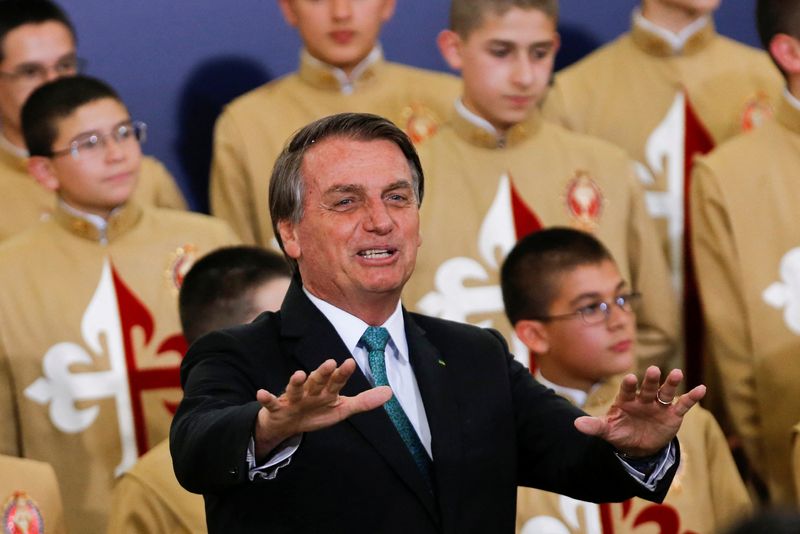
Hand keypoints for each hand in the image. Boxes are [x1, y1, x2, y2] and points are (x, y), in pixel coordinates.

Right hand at [253, 358, 390, 460]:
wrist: (288, 425)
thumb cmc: (316, 412)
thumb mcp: (342, 409)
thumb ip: (364, 401)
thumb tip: (390, 392)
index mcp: (326, 391)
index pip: (336, 381)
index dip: (342, 373)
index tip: (350, 362)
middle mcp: (310, 391)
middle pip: (317, 380)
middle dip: (323, 373)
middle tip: (330, 362)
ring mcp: (293, 398)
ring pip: (295, 388)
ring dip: (296, 381)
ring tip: (299, 373)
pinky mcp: (277, 408)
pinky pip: (271, 402)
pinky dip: (266, 398)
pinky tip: (261, 393)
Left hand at [574, 366, 705, 456]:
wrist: (637, 446)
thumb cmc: (620, 432)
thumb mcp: (607, 431)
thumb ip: (594, 426)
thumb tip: (576, 425)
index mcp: (626, 400)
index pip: (627, 390)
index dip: (629, 385)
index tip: (630, 378)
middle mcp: (643, 399)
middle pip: (648, 387)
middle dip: (651, 380)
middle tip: (653, 370)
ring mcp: (659, 405)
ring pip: (666, 392)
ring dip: (671, 383)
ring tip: (677, 373)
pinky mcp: (673, 414)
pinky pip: (683, 405)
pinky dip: (692, 397)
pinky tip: (701, 389)